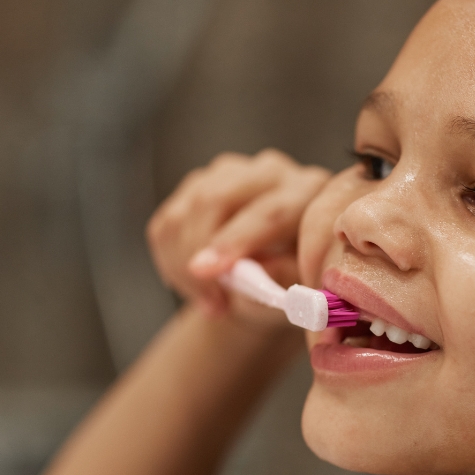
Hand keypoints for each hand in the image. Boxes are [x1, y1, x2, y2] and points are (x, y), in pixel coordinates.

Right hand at [147, 149, 329, 322]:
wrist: (272, 277)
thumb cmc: (293, 280)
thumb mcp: (298, 288)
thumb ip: (282, 278)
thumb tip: (257, 271)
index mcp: (308, 191)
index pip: (269, 210)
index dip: (236, 240)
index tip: (207, 270)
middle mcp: (269, 171)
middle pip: (215, 198)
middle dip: (198, 250)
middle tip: (209, 300)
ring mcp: (230, 173)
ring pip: (185, 212)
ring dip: (184, 266)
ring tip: (211, 302)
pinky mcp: (197, 184)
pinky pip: (166, 225)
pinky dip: (172, 264)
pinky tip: (196, 286)